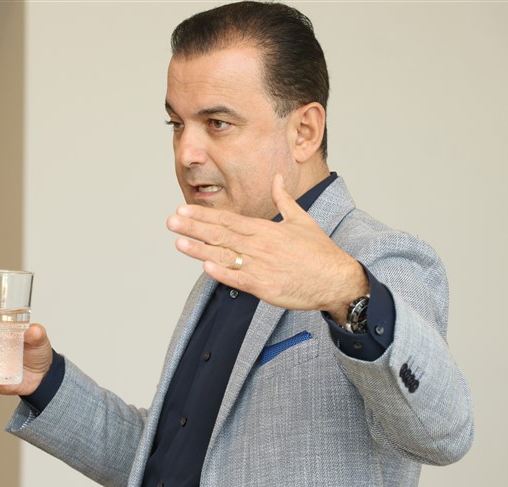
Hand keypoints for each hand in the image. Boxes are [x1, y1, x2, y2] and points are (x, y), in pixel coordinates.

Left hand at [166, 173, 367, 322]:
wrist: (336, 279)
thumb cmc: (319, 252)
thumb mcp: (301, 220)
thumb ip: (284, 199)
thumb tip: (277, 178)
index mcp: (266, 229)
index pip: (228, 219)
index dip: (204, 215)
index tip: (184, 209)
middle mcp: (260, 246)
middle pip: (221, 235)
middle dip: (194, 227)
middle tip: (171, 221)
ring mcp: (261, 267)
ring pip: (225, 256)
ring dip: (200, 249)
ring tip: (179, 242)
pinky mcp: (264, 288)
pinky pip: (239, 280)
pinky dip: (222, 274)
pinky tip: (205, 267)